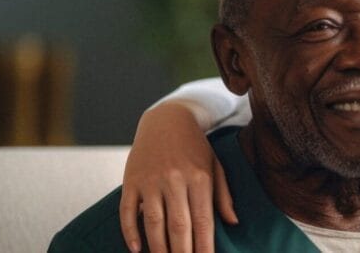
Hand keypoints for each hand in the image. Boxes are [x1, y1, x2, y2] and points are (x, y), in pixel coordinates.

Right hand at [119, 101, 238, 252]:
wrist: (166, 119)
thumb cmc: (195, 147)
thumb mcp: (215, 166)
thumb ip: (223, 195)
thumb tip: (232, 223)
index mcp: (199, 178)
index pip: (203, 221)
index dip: (204, 246)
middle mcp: (175, 180)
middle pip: (178, 226)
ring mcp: (150, 181)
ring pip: (154, 222)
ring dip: (158, 248)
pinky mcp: (131, 180)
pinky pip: (128, 211)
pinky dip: (131, 232)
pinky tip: (137, 249)